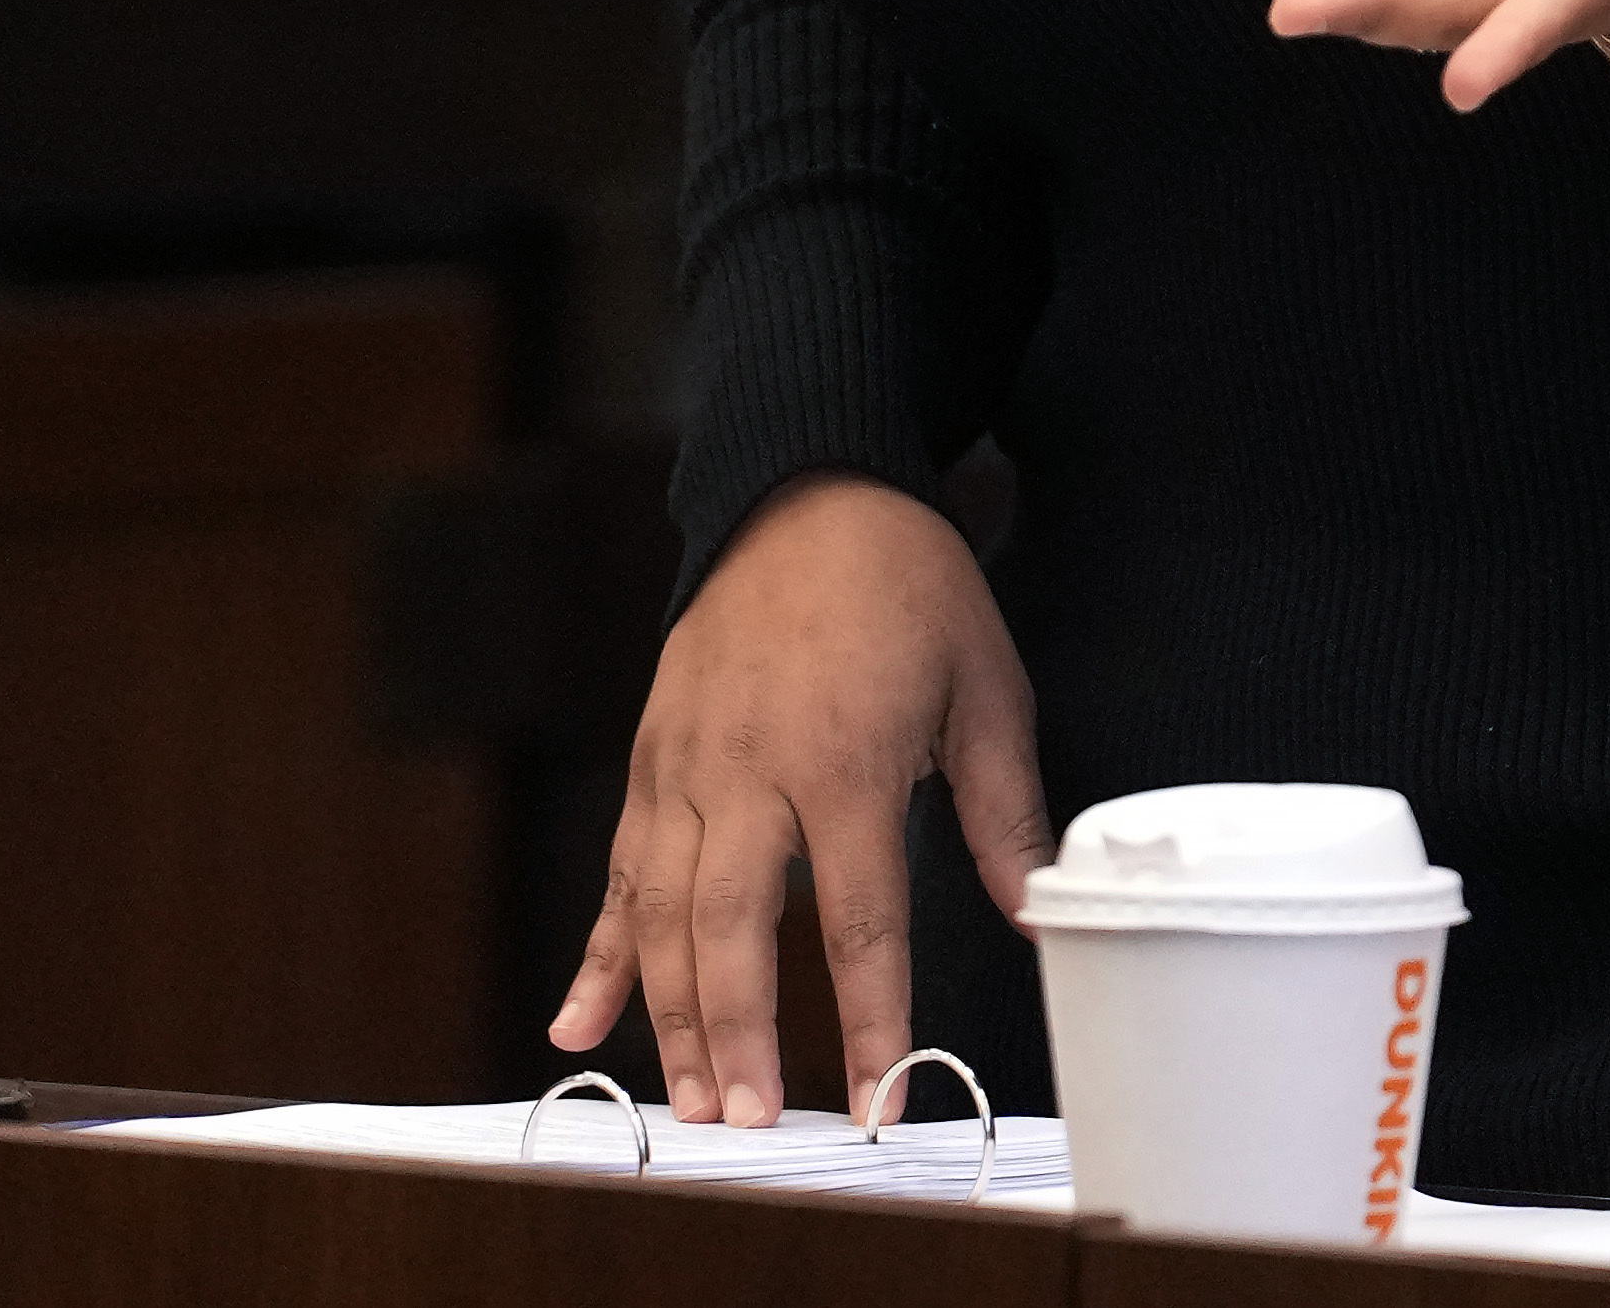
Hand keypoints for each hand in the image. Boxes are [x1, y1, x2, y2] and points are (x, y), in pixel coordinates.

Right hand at [548, 473, 1051, 1126]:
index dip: (871, 1014)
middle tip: (754, 1122)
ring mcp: (685, 764)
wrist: (808, 487)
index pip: (859, 915)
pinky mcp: (650, 758)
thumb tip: (1032, 911)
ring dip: (671, 1016)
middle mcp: (750, 768)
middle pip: (733, 929)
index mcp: (844, 756)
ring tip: (694, 1102)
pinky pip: (616, 871)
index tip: (882, 1091)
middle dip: (741, 1035)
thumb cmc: (910, 588)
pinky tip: (577, 1026)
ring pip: (660, 913)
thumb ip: (1004, 810)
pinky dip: (596, 954)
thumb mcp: (987, 686)